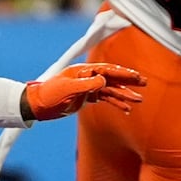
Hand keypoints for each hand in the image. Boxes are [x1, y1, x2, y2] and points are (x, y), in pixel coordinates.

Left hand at [24, 63, 145, 120]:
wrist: (37, 106)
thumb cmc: (50, 94)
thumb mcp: (68, 89)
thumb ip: (88, 84)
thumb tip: (105, 81)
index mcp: (84, 71)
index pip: (108, 70)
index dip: (122, 73)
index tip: (135, 76)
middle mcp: (89, 77)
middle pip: (113, 78)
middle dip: (129, 81)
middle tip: (144, 82)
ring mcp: (89, 88)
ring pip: (111, 90)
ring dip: (125, 95)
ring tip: (139, 99)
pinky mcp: (87, 98)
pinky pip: (105, 99)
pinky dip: (116, 103)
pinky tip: (126, 109)